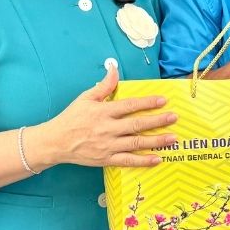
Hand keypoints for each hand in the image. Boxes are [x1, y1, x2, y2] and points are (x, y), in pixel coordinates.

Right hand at [44, 66, 177, 167]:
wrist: (55, 142)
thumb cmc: (71, 118)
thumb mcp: (85, 98)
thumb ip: (104, 86)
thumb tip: (114, 68)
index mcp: (103, 112)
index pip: (130, 106)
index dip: (147, 102)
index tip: (163, 100)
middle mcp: (107, 129)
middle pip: (137, 124)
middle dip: (158, 121)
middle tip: (174, 118)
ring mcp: (108, 146)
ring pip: (136, 143)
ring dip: (156, 141)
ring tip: (172, 138)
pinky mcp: (106, 160)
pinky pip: (128, 161)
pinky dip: (143, 161)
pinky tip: (157, 158)